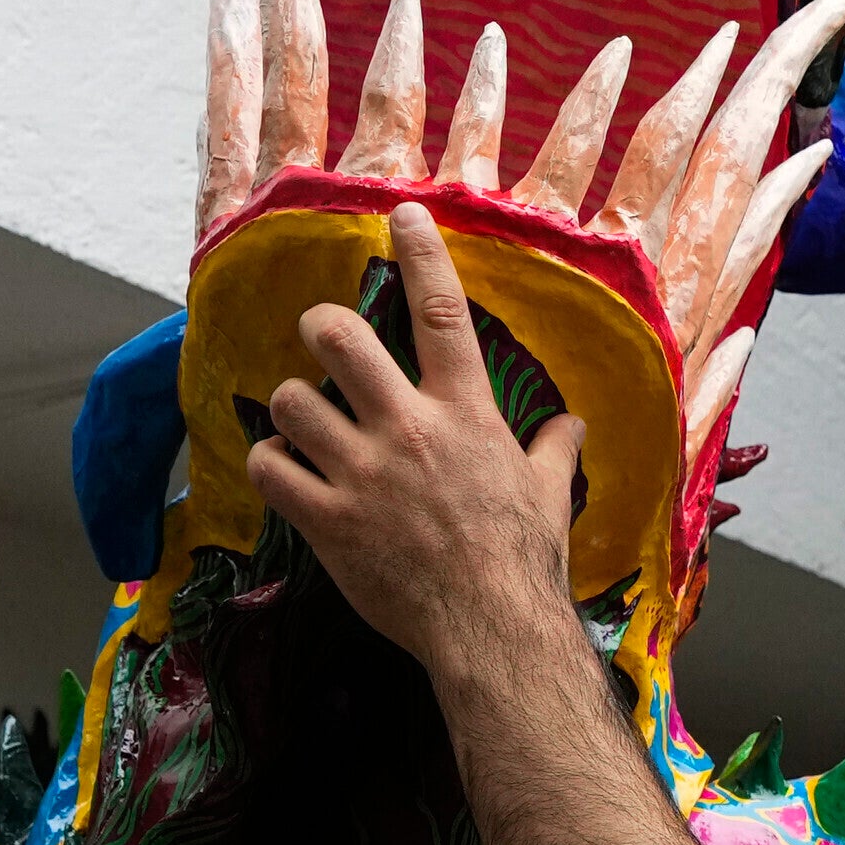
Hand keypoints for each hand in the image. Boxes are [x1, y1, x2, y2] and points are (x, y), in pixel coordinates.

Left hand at [258, 206, 591, 683]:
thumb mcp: (550, 496)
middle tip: (323, 339)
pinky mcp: (328, 523)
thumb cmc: (524, 562)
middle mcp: (409, 431)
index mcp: (466, 415)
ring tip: (303, 423)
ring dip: (292, 405)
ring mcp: (362, 476)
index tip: (401, 214)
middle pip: (340, 338)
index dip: (420, 255)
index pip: (443, 313)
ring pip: (292, 401)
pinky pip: (272, 469)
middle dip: (321, 326)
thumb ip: (553, 451)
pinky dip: (271, 464)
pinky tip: (287, 471)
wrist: (491, 630)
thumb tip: (573, 427)